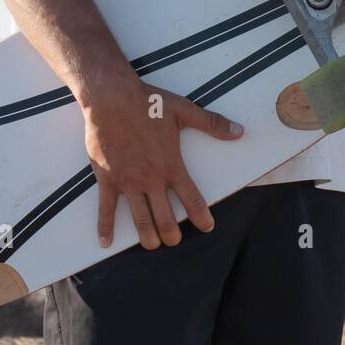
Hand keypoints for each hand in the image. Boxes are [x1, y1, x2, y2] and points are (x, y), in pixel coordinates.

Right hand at [82, 74, 244, 250]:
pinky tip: (105, 242)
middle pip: (165, 219)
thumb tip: (239, 131)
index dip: (201, 217)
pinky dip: (105, 227)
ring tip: (152, 245)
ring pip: (140, 219)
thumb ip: (211, 123)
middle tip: (175, 241)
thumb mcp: (183, 110)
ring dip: (147, 237)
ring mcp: (128, 182)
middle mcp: (151, 179)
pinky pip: (105, 208)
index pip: (192, 199)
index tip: (206, 227)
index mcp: (171, 165)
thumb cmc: (147, 103)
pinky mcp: (107, 179)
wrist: (111, 98)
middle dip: (172, 235)